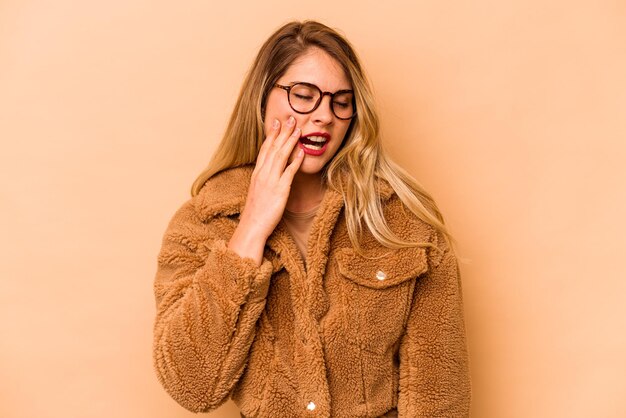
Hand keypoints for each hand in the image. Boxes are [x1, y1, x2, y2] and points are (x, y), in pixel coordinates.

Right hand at [239, 116, 304, 238]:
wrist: (251, 227)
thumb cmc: (255, 213)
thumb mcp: (257, 192)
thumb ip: (264, 181)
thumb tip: (271, 175)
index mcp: (257, 174)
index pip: (264, 149)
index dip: (271, 135)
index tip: (276, 122)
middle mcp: (262, 174)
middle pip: (273, 148)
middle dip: (282, 132)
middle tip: (290, 117)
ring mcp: (271, 181)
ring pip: (281, 156)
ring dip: (290, 141)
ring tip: (298, 129)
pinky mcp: (280, 190)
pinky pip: (288, 172)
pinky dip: (295, 161)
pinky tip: (302, 152)